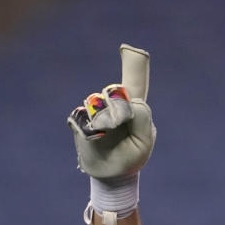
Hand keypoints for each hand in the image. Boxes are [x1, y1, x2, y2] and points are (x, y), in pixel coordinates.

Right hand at [68, 44, 155, 179]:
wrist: (110, 174)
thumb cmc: (130, 157)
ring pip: (97, 102)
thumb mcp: (144, 141)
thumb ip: (141, 117)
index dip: (133, 64)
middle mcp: (114, 104)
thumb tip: (123, 101)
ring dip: (102, 120)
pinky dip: (88, 128)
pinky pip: (81, 116)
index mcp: (135, 107)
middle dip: (117, 109)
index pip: (135, 81)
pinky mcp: (80, 119)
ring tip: (105, 137)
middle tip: (116, 126)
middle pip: (115, 92)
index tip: (128, 50)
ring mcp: (96, 110)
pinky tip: (94, 137)